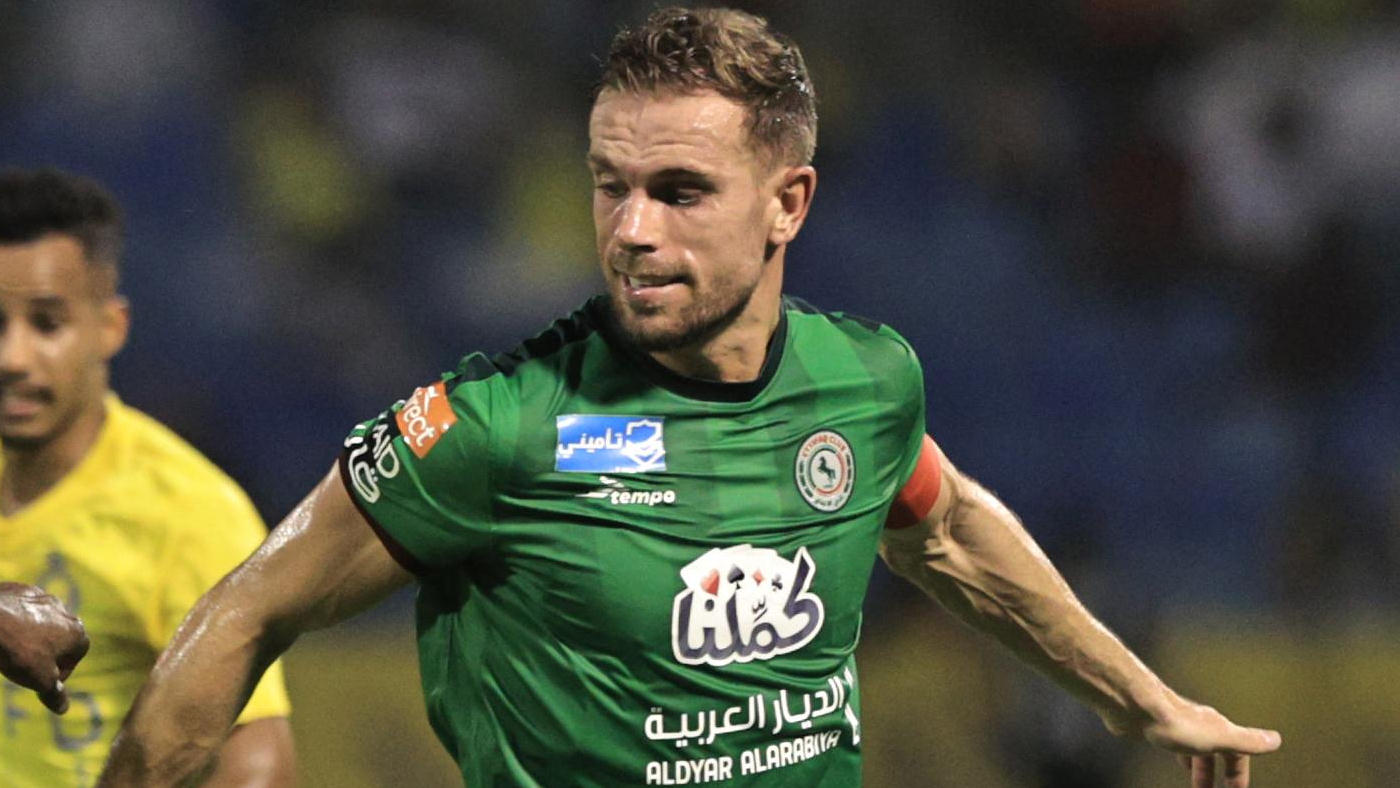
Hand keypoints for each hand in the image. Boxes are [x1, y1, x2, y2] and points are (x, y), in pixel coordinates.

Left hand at [0, 582, 89, 712]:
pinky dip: (14, 619)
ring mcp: (42, 597)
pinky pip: (21, 608)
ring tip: (9, 647)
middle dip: (45, 652)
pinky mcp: (20, 590)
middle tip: (23, 665)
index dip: (59, 672)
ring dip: (30, 635)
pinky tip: (1, 631)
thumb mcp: (39, 680)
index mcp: (77, 632)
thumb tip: (64, 709)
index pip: (76, 657)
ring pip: (40, 621)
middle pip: (59, 637)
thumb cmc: (18, 651)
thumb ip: (54, 694)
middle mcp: (65, 612)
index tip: (39, 680)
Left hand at [1137, 691, 1280, 787]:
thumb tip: (1276, 740)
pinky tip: (1169, 755)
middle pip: (1214, 752)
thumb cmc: (1175, 722)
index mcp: (1217, 727)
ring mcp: (1176, 723)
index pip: (1236, 753)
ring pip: (1193, 748)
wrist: (1135, 706)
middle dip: (1214, 775)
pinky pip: (1172, 742)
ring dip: (1196, 767)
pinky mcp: (1155, 725)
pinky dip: (1177, 754)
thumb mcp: (1219, 737)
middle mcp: (1199, 723)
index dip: (1238, 773)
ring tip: (1194, 783)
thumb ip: (1246, 740)